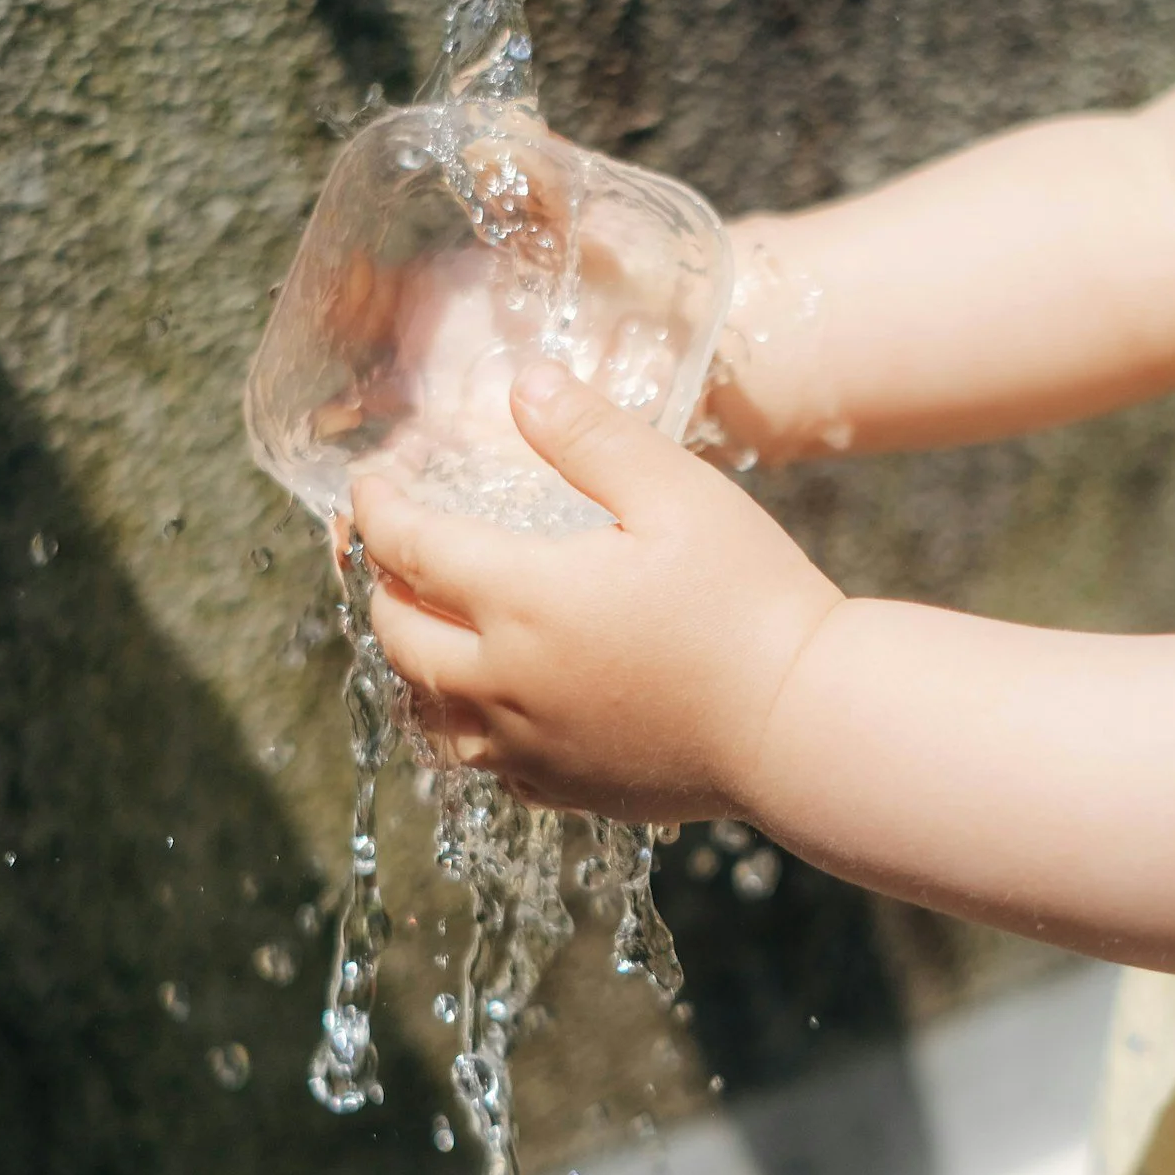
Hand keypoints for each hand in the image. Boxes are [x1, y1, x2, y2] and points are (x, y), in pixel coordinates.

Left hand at [350, 361, 843, 822]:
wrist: (804, 725)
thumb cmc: (751, 600)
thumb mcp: (677, 493)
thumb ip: (591, 436)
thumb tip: (523, 384)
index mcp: (522, 599)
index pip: (409, 548)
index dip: (378, 508)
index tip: (371, 483)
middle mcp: (506, 682)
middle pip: (397, 636)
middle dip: (381, 585)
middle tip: (392, 551)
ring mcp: (533, 746)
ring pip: (427, 712)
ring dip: (410, 665)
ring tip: (426, 629)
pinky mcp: (569, 790)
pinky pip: (482, 763)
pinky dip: (462, 727)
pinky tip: (490, 704)